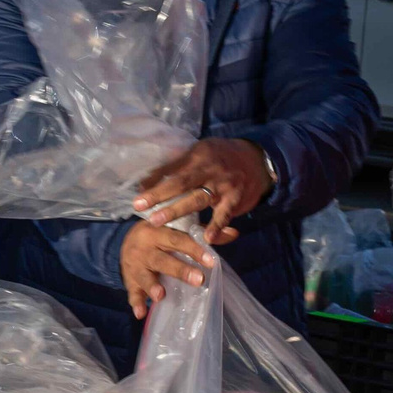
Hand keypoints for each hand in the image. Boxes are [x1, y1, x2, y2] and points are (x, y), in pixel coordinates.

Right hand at [119, 220, 216, 318]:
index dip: (195, 250)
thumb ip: (204, 232)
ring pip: (144, 275)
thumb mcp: (178, 229)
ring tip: (161, 296)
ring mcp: (134, 264)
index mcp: (158, 232)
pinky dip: (136, 302)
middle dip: (180, 270)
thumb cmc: (160, 234)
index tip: (211, 261)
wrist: (124, 238)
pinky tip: (140, 314)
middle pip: (162, 259)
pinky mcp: (128, 279)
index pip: (178, 240)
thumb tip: (233, 233)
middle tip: (199, 280)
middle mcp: (144, 247)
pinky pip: (132, 292)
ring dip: (152, 286)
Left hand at [134, 137, 271, 242]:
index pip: (170, 168)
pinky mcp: (235, 198)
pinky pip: (224, 214)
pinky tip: (207, 239)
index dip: (152, 180)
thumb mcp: (199, 153)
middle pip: (180, 182)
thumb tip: (145, 182)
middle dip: (159, 195)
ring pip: (197, 198)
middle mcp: (209, 169)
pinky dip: (216, 226)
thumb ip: (176, 166)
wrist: (257, 159)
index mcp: (196, 156)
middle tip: (139, 206)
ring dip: (176, 210)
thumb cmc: (220, 157)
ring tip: (157, 221)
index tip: (135, 193)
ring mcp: (223, 184)